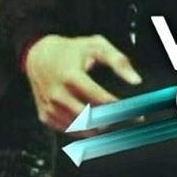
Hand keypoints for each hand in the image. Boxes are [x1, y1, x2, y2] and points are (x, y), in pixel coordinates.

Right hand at [25, 34, 141, 131]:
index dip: (122, 110)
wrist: (39, 55)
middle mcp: (58, 95)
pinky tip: (97, 125)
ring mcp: (51, 108)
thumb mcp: (96, 45)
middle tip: (128, 124)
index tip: (137, 115)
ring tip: (115, 125)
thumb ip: (118, 61)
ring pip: (82, 130)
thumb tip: (136, 80)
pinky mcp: (46, 117)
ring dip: (101, 130)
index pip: (101, 101)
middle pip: (92, 120)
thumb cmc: (71, 50)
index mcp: (71, 76)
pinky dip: (85, 131)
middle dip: (114, 124)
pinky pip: (70, 131)